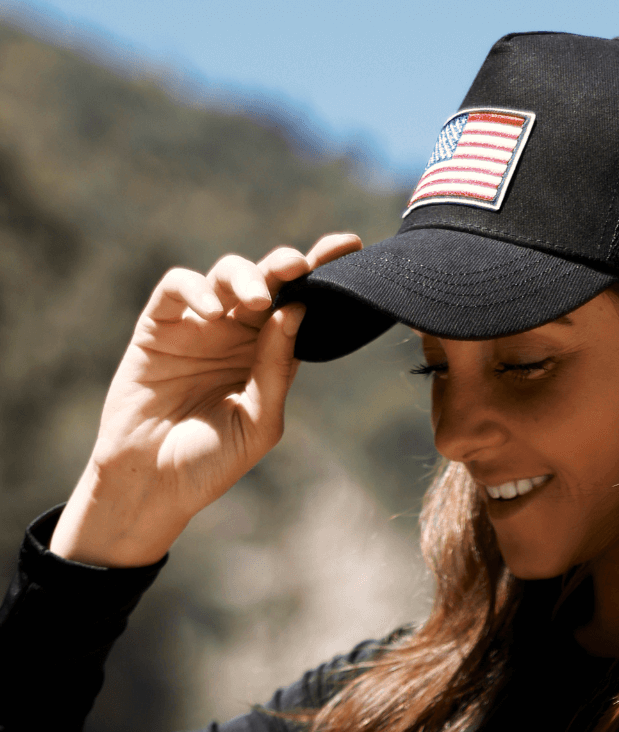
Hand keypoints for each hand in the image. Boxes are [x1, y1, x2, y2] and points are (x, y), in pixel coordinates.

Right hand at [49, 233, 361, 566]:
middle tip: (301, 266)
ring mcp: (199, 327)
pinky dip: (196, 290)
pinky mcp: (158, 326)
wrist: (153, 484)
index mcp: (272, 354)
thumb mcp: (259, 421)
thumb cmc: (212, 461)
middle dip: (288, 265)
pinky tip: (215, 313)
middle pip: (270, 281)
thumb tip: (297, 310)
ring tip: (258, 299)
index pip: (303, 306)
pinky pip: (177, 288)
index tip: (352, 247)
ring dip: (246, 277)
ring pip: (226, 275)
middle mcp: (239, 334)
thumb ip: (278, 369)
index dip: (325, 274)